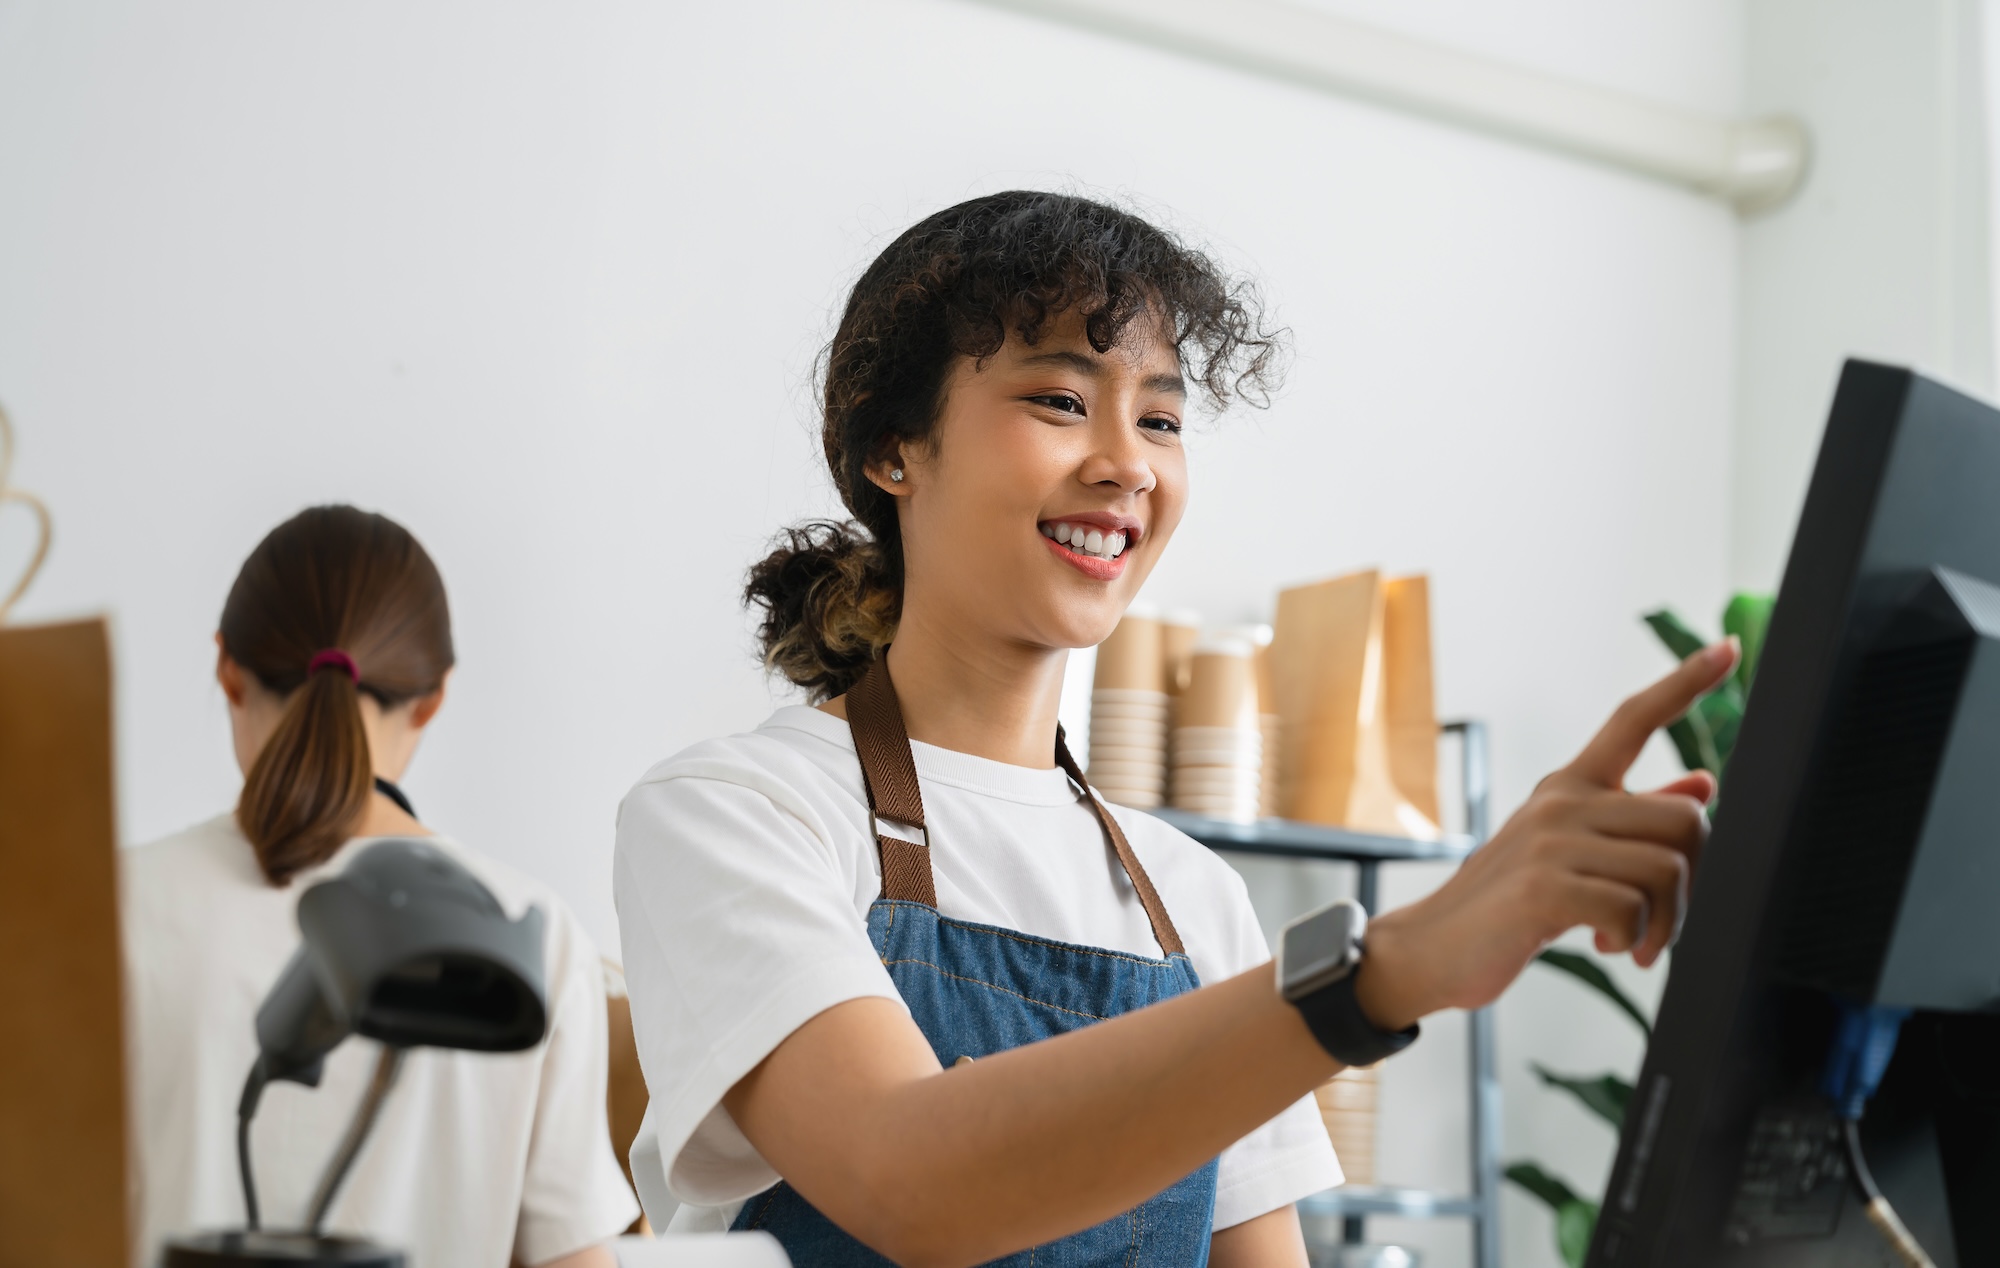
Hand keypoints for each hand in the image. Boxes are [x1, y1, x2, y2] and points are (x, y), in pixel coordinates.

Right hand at [1354, 640, 1738, 1029]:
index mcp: (1570, 786)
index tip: (1727, 648)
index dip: (1684, 682)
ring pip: (1666, 868)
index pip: (1633, 719)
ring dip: (1666, 923)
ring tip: (1635, 941)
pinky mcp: (1542, 887)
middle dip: (1694, 881)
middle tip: (1664, 917)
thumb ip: (1635, 818)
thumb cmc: (1507, 903)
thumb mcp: (1571, 851)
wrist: (1432, 946)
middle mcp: (1561, 801)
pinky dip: (1633, 939)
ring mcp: (1549, 841)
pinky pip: (1631, 908)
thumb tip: (1703, 784)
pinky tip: (1606, 944)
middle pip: (1685, 818)